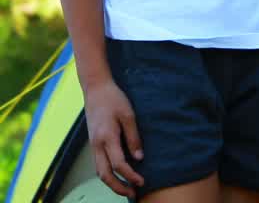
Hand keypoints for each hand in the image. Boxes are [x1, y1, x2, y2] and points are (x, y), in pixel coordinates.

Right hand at [83, 80, 144, 196]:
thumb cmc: (114, 99)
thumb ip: (133, 137)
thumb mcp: (128, 115)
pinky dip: (107, 173)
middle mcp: (96, 144)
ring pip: (98, 171)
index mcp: (106, 137)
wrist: (96, 89)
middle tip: (133, 194)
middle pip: (104, 174)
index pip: (118, 164)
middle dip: (118, 187)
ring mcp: (92, 144)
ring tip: (127, 188)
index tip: (142, 182)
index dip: (130, 176)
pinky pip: (98, 163)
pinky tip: (118, 175)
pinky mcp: (93, 142)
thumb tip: (139, 158)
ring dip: (111, 182)